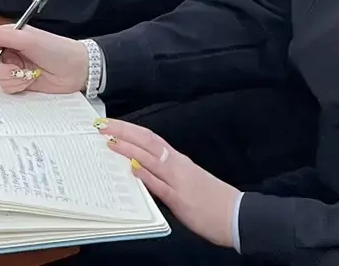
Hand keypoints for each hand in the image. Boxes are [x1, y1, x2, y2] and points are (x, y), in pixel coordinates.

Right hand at [0, 22, 87, 93]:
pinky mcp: (18, 81)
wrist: (77, 70)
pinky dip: (16, 86)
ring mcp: (12, 67)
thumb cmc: (56, 49)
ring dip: (10, 78)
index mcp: (7, 35)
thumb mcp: (28, 39)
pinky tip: (30, 81)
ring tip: (28, 75)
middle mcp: (7, 50)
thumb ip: (2, 35)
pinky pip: (5, 87)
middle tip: (16, 68)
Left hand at [101, 119, 242, 248]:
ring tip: (110, 141)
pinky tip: (134, 169)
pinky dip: (147, 176)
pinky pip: (161, 186)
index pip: (150, 138)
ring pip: (151, 159)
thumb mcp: (186, 180)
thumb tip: (139, 167)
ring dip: (130, 149)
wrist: (236, 215)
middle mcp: (177, 166)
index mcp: (178, 160)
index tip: (112, 124)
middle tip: (103, 126)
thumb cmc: (211, 199)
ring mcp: (179, 181)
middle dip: (124, 132)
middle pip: (148, 142)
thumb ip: (163, 173)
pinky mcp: (181, 200)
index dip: (130, 129)